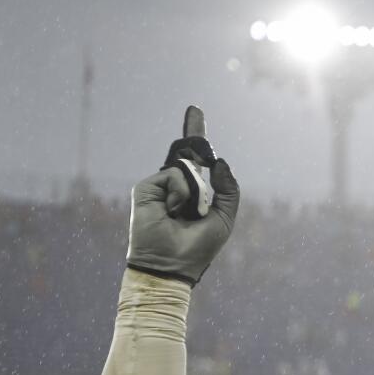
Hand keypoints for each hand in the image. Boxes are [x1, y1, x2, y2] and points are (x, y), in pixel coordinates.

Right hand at [126, 106, 239, 286]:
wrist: (172, 264)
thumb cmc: (198, 247)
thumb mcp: (224, 217)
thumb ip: (228, 190)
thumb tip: (220, 161)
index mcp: (193, 193)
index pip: (195, 160)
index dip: (196, 137)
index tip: (195, 112)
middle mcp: (175, 187)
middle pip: (186, 154)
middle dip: (194, 130)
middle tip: (196, 110)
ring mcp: (159, 187)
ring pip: (187, 169)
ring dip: (195, 193)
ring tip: (186, 214)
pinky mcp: (145, 189)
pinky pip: (175, 176)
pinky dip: (181, 194)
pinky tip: (173, 211)